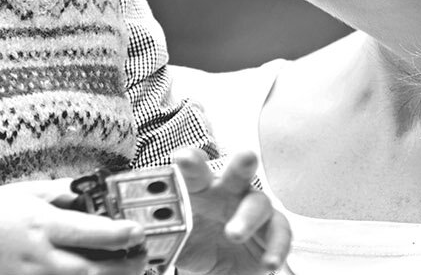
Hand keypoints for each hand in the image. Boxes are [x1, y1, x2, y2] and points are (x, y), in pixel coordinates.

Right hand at [0, 178, 148, 274]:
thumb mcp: (27, 192)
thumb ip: (63, 193)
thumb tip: (93, 192)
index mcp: (42, 225)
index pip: (92, 233)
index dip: (122, 234)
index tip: (138, 231)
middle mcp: (40, 257)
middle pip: (92, 271)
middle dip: (124, 267)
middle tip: (141, 258)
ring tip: (125, 270)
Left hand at [170, 147, 291, 274]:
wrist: (219, 269)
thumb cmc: (196, 243)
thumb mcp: (175, 241)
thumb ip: (161, 236)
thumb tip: (140, 237)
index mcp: (202, 189)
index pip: (196, 171)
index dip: (192, 162)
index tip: (183, 157)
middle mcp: (230, 193)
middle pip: (236, 174)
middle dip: (241, 164)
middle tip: (246, 156)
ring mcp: (253, 209)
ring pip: (258, 204)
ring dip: (248, 217)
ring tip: (233, 233)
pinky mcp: (272, 230)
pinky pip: (280, 234)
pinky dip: (276, 248)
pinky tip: (269, 263)